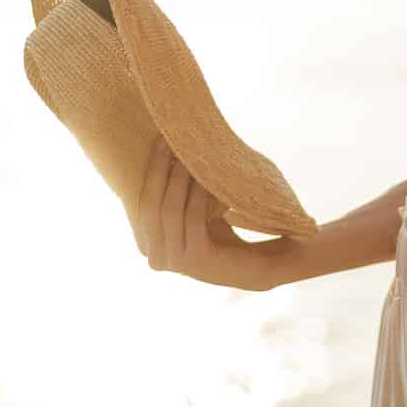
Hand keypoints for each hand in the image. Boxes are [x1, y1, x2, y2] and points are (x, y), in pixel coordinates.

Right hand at [133, 134, 266, 290]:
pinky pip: (192, 220)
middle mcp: (157, 257)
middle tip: (171, 141)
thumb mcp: (195, 212)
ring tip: (187, 154)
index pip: (144, 203)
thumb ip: (179, 192)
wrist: (261, 266)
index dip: (151, 171)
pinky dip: (198, 196)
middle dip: (158, 170)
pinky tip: (207, 179)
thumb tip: (168, 147)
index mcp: (152, 245)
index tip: (161, 140)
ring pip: (168, 211)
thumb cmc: (227, 235)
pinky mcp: (196, 261)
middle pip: (151, 206)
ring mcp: (175, 262)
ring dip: (177, 179)